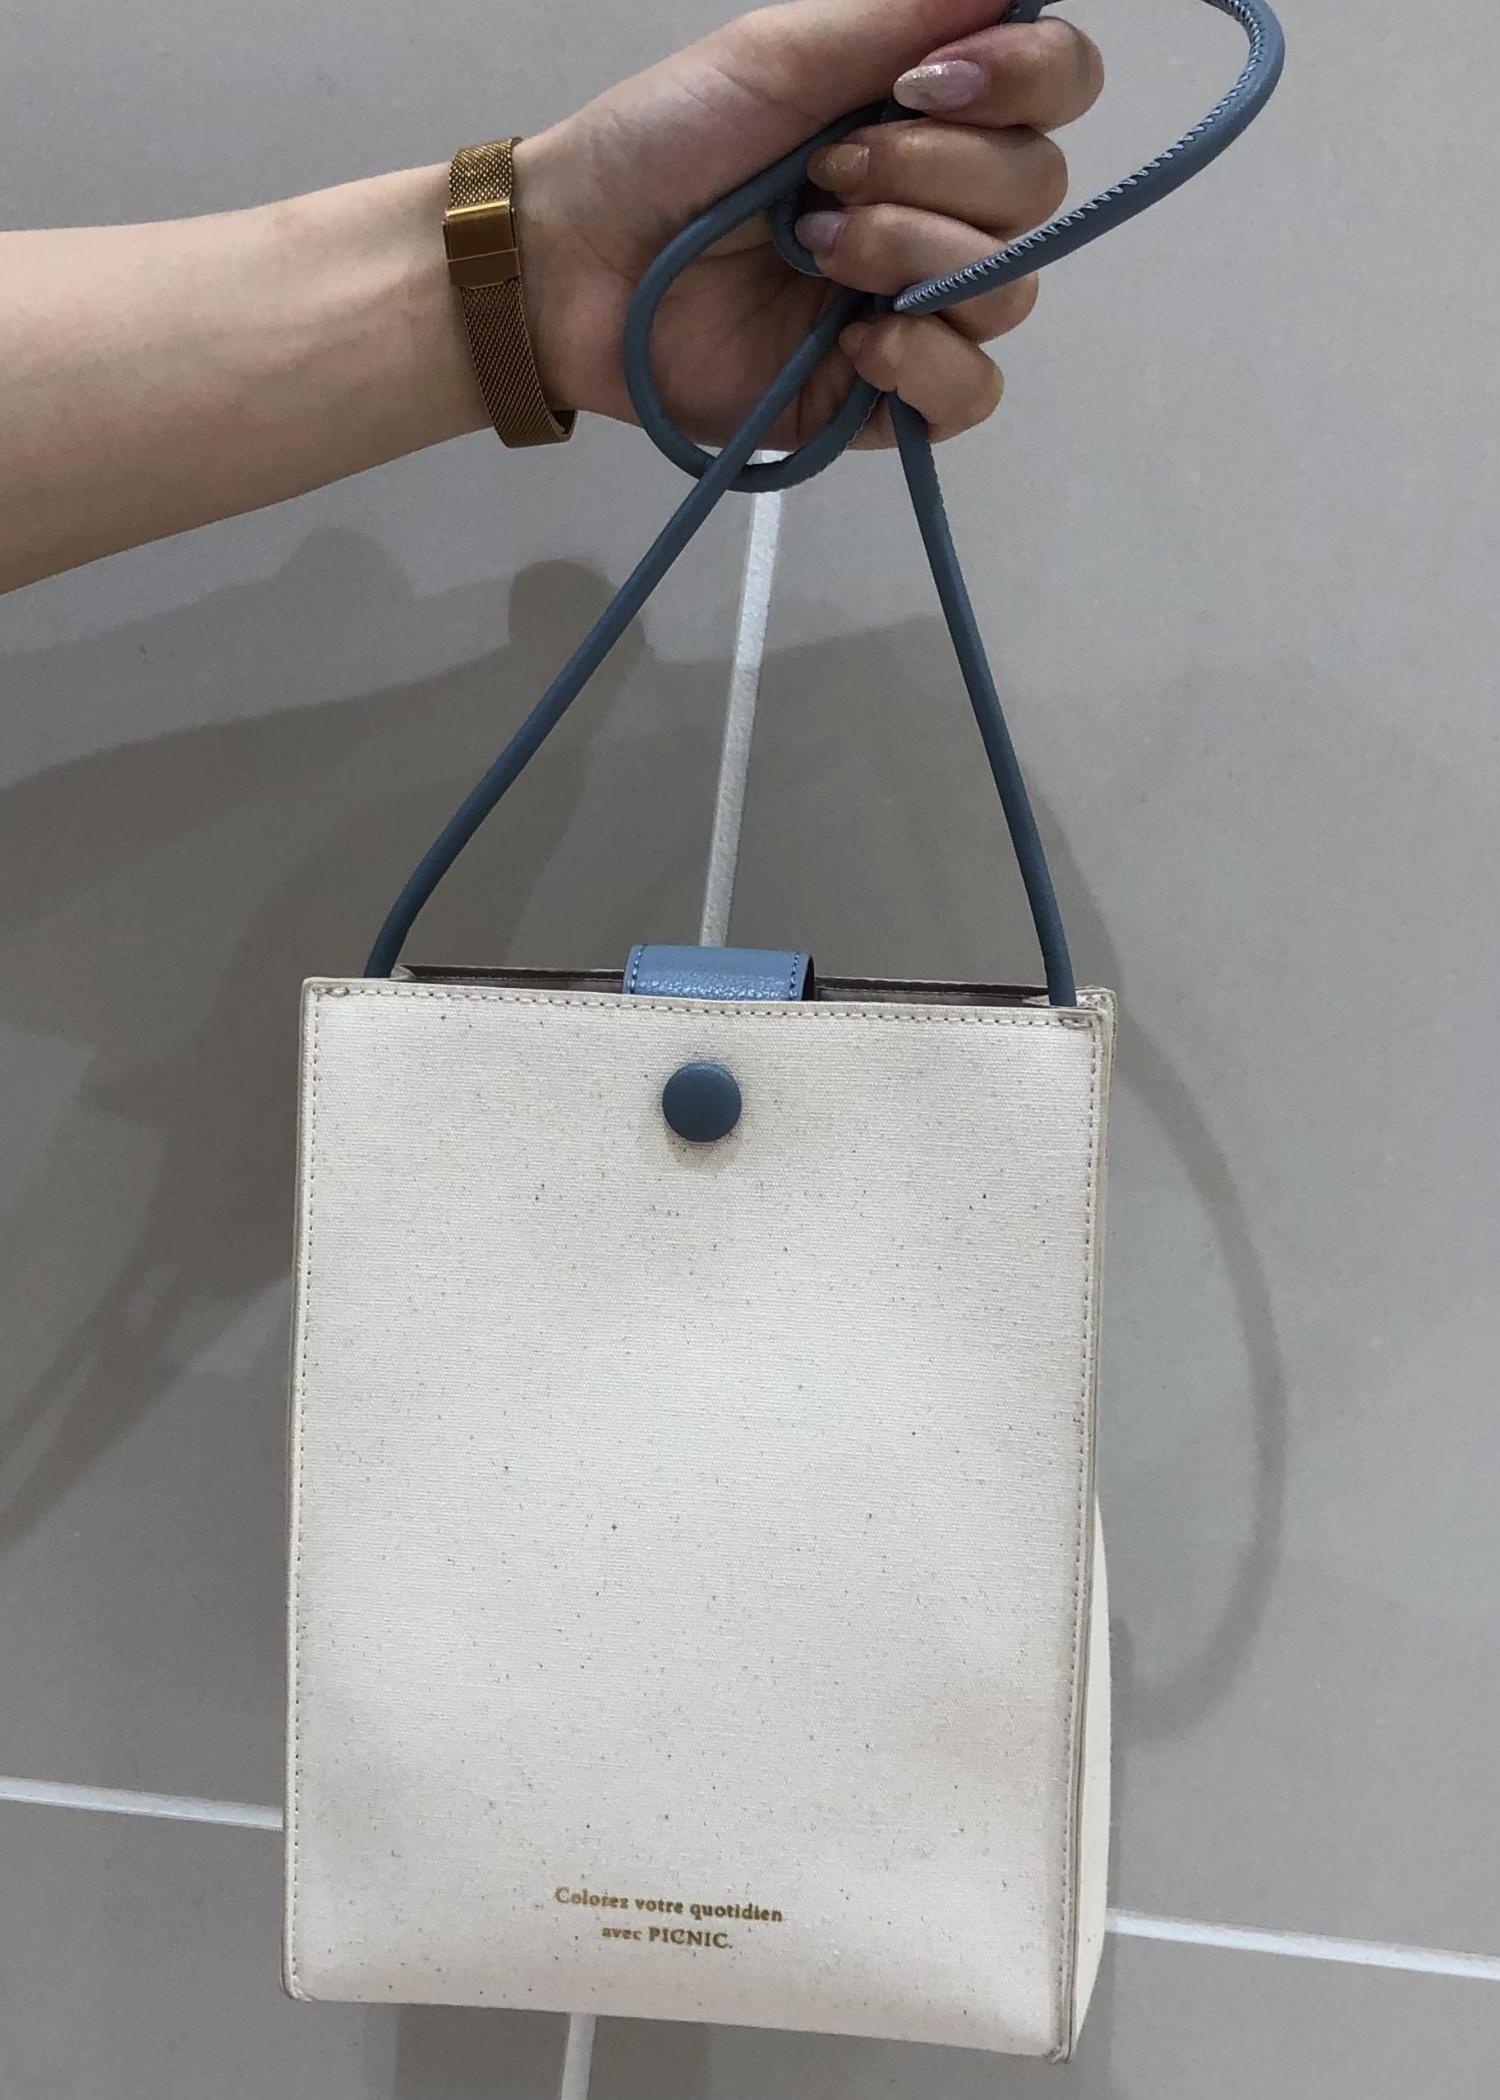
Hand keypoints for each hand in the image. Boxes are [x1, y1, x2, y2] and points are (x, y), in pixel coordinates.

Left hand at [519, 0, 1101, 450]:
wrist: (576, 263)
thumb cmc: (664, 144)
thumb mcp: (781, 52)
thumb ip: (904, 12)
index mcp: (927, 113)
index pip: (1057, 88)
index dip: (1025, 80)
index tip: (927, 83)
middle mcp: (939, 207)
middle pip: (1037, 193)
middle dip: (934, 176)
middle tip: (824, 176)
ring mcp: (915, 308)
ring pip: (1009, 291)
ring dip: (914, 256)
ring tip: (815, 249)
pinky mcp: (881, 400)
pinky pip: (971, 393)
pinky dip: (928, 363)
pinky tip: (860, 343)